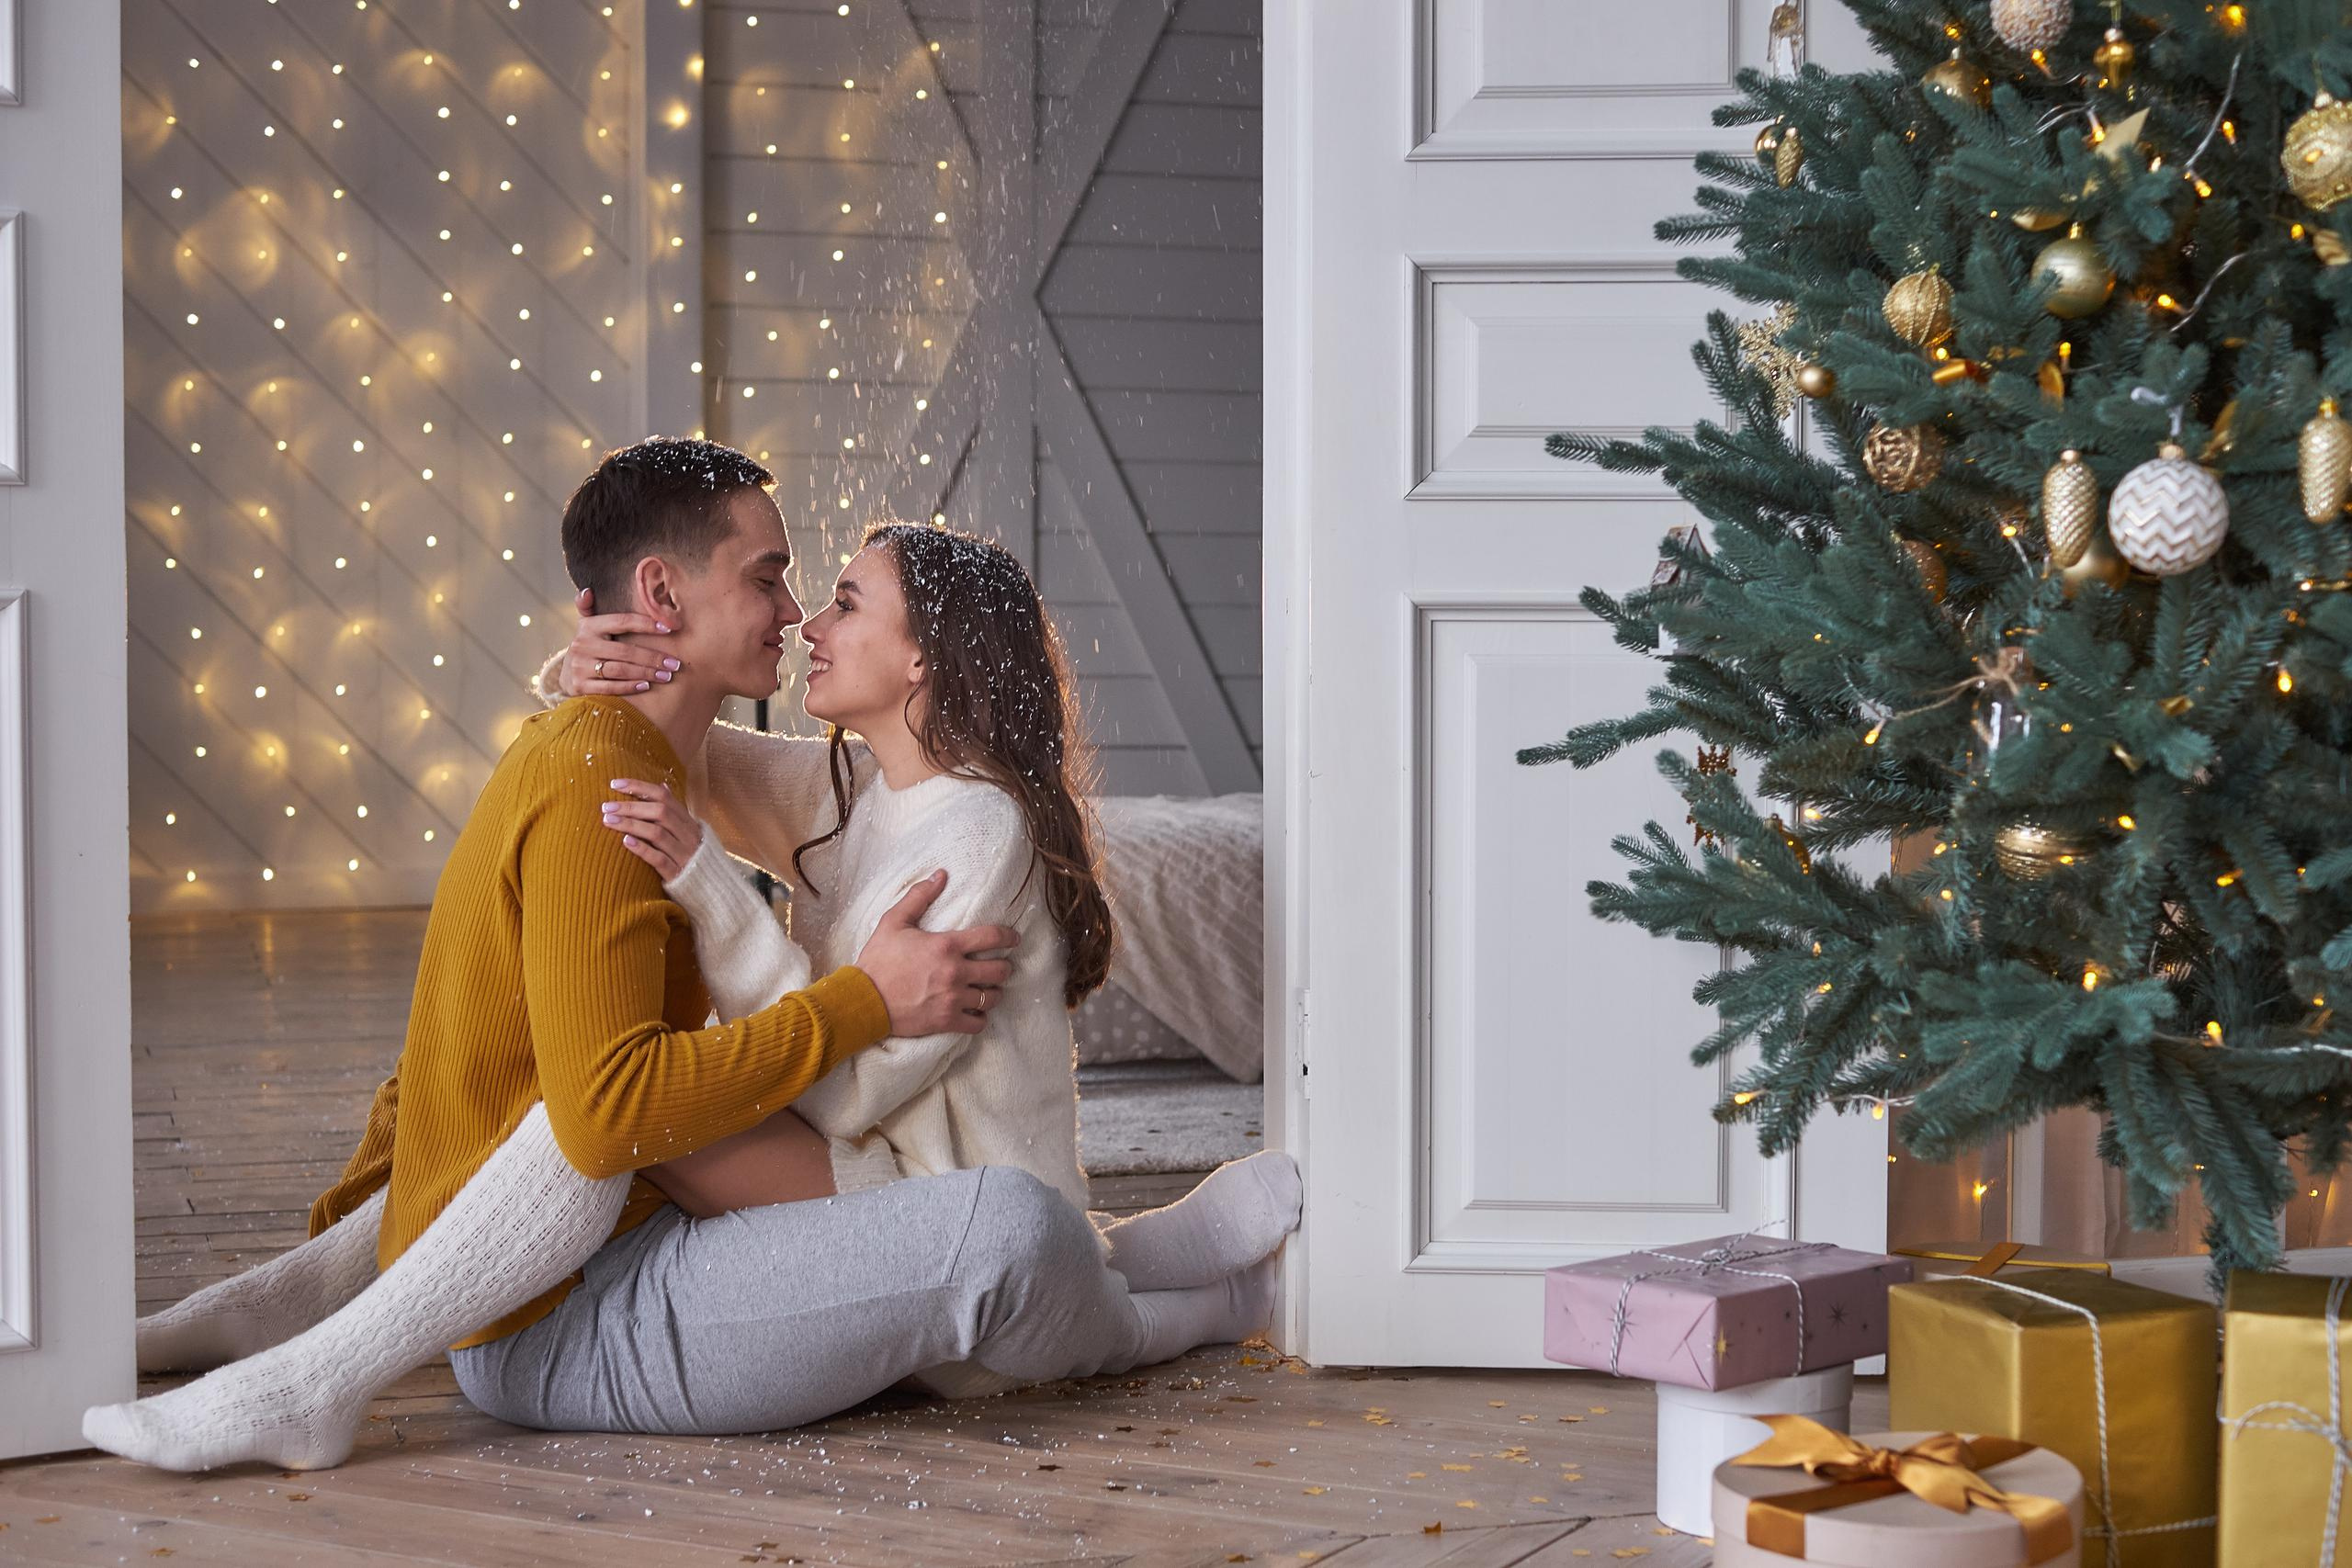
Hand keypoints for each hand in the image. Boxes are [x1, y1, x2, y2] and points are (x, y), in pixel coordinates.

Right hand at [559, 587, 680, 696]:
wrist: (567, 676)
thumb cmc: (589, 647)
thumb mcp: (587, 626)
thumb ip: (589, 608)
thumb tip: (588, 591)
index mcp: (589, 626)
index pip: (622, 622)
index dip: (646, 624)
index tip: (669, 628)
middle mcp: (583, 645)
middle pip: (625, 651)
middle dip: (653, 657)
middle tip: (675, 663)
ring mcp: (580, 667)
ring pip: (620, 670)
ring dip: (646, 673)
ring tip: (666, 676)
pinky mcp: (581, 687)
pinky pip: (610, 688)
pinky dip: (630, 687)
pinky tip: (646, 686)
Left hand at [603, 779, 703, 880]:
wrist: (713, 890)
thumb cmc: (693, 857)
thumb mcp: (688, 831)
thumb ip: (675, 811)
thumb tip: (662, 785)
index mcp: (689, 822)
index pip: (664, 797)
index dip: (639, 787)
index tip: (615, 784)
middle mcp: (688, 835)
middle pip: (660, 813)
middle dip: (631, 807)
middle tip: (606, 806)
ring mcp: (684, 854)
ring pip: (657, 834)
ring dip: (631, 824)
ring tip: (608, 820)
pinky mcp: (677, 874)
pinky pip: (659, 859)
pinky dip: (642, 849)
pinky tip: (625, 842)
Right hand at [854, 872, 1018, 1036]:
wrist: (863, 1000)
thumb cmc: (878, 960)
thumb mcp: (894, 922)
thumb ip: (919, 897)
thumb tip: (941, 875)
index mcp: (946, 945)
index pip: (992, 937)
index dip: (1009, 936)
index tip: (1014, 938)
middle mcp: (955, 972)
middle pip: (1000, 970)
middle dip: (1004, 967)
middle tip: (1000, 966)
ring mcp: (953, 999)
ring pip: (993, 997)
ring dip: (995, 992)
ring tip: (990, 989)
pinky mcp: (947, 1021)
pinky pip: (978, 1023)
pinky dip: (981, 1017)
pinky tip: (976, 1011)